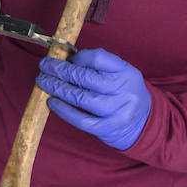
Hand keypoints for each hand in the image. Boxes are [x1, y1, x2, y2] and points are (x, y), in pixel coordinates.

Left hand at [36, 48, 150, 150]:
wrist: (143, 122)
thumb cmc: (125, 93)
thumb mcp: (121, 74)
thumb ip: (99, 66)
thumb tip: (67, 60)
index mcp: (126, 72)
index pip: (98, 58)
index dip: (78, 57)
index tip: (66, 58)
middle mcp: (122, 90)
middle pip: (85, 78)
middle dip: (59, 70)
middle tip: (45, 66)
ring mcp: (115, 111)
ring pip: (79, 98)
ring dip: (57, 88)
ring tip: (43, 81)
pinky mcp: (107, 128)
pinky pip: (80, 119)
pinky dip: (63, 110)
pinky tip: (52, 102)